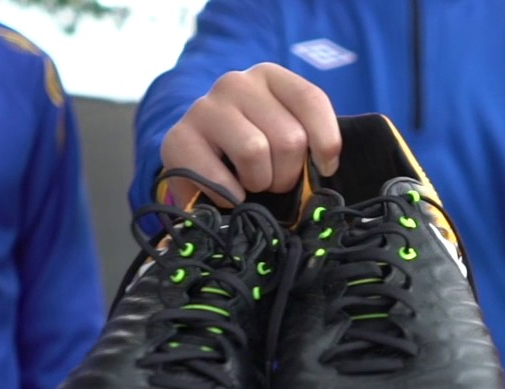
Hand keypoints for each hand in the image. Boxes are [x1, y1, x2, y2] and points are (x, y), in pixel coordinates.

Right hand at [160, 62, 341, 201]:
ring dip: (259, 183)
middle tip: (274, 181)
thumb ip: (309, 142)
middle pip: (289, 137)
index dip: (326, 143)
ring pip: (255, 153)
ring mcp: (205, 108)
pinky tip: (228, 194)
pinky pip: (222, 178)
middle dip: (288, 174)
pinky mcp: (179, 139)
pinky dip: (232, 197)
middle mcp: (235, 83)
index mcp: (269, 76)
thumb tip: (324, 170)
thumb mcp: (284, 135)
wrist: (197, 164)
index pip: (311, 100)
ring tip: (250, 184)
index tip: (324, 169)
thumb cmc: (253, 152)